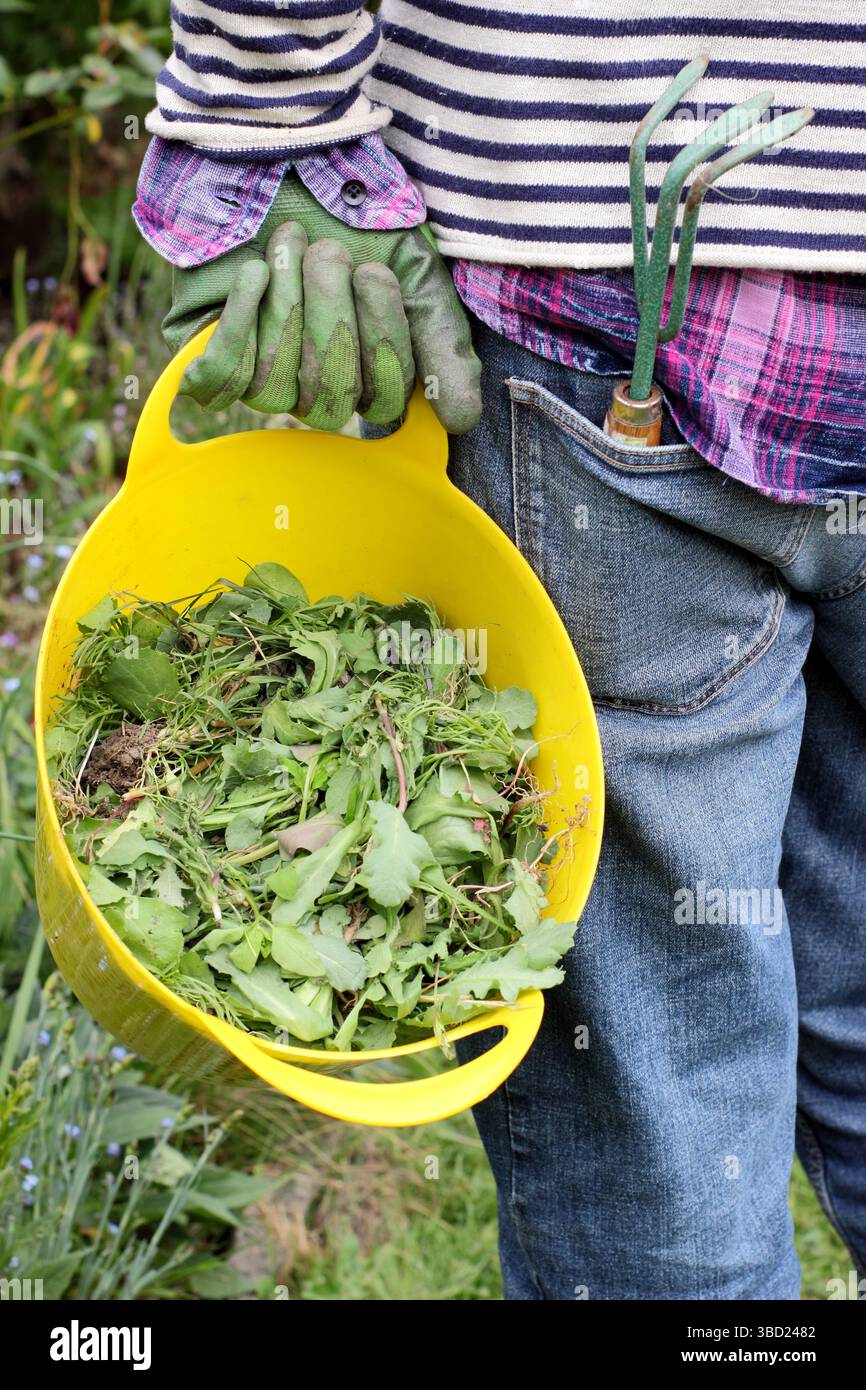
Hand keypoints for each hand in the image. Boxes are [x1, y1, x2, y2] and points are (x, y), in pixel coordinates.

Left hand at [163, 173, 481, 433]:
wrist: (276, 165)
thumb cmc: (353, 222)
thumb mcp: (413, 272)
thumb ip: (442, 340)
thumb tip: (463, 420)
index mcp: (374, 377)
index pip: (384, 402)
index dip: (379, 340)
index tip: (373, 271)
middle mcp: (321, 393)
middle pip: (331, 396)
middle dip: (329, 311)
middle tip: (327, 247)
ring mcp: (267, 384)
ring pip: (278, 384)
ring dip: (286, 300)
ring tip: (289, 241)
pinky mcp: (212, 363)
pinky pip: (225, 375)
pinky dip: (242, 316)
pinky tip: (254, 271)